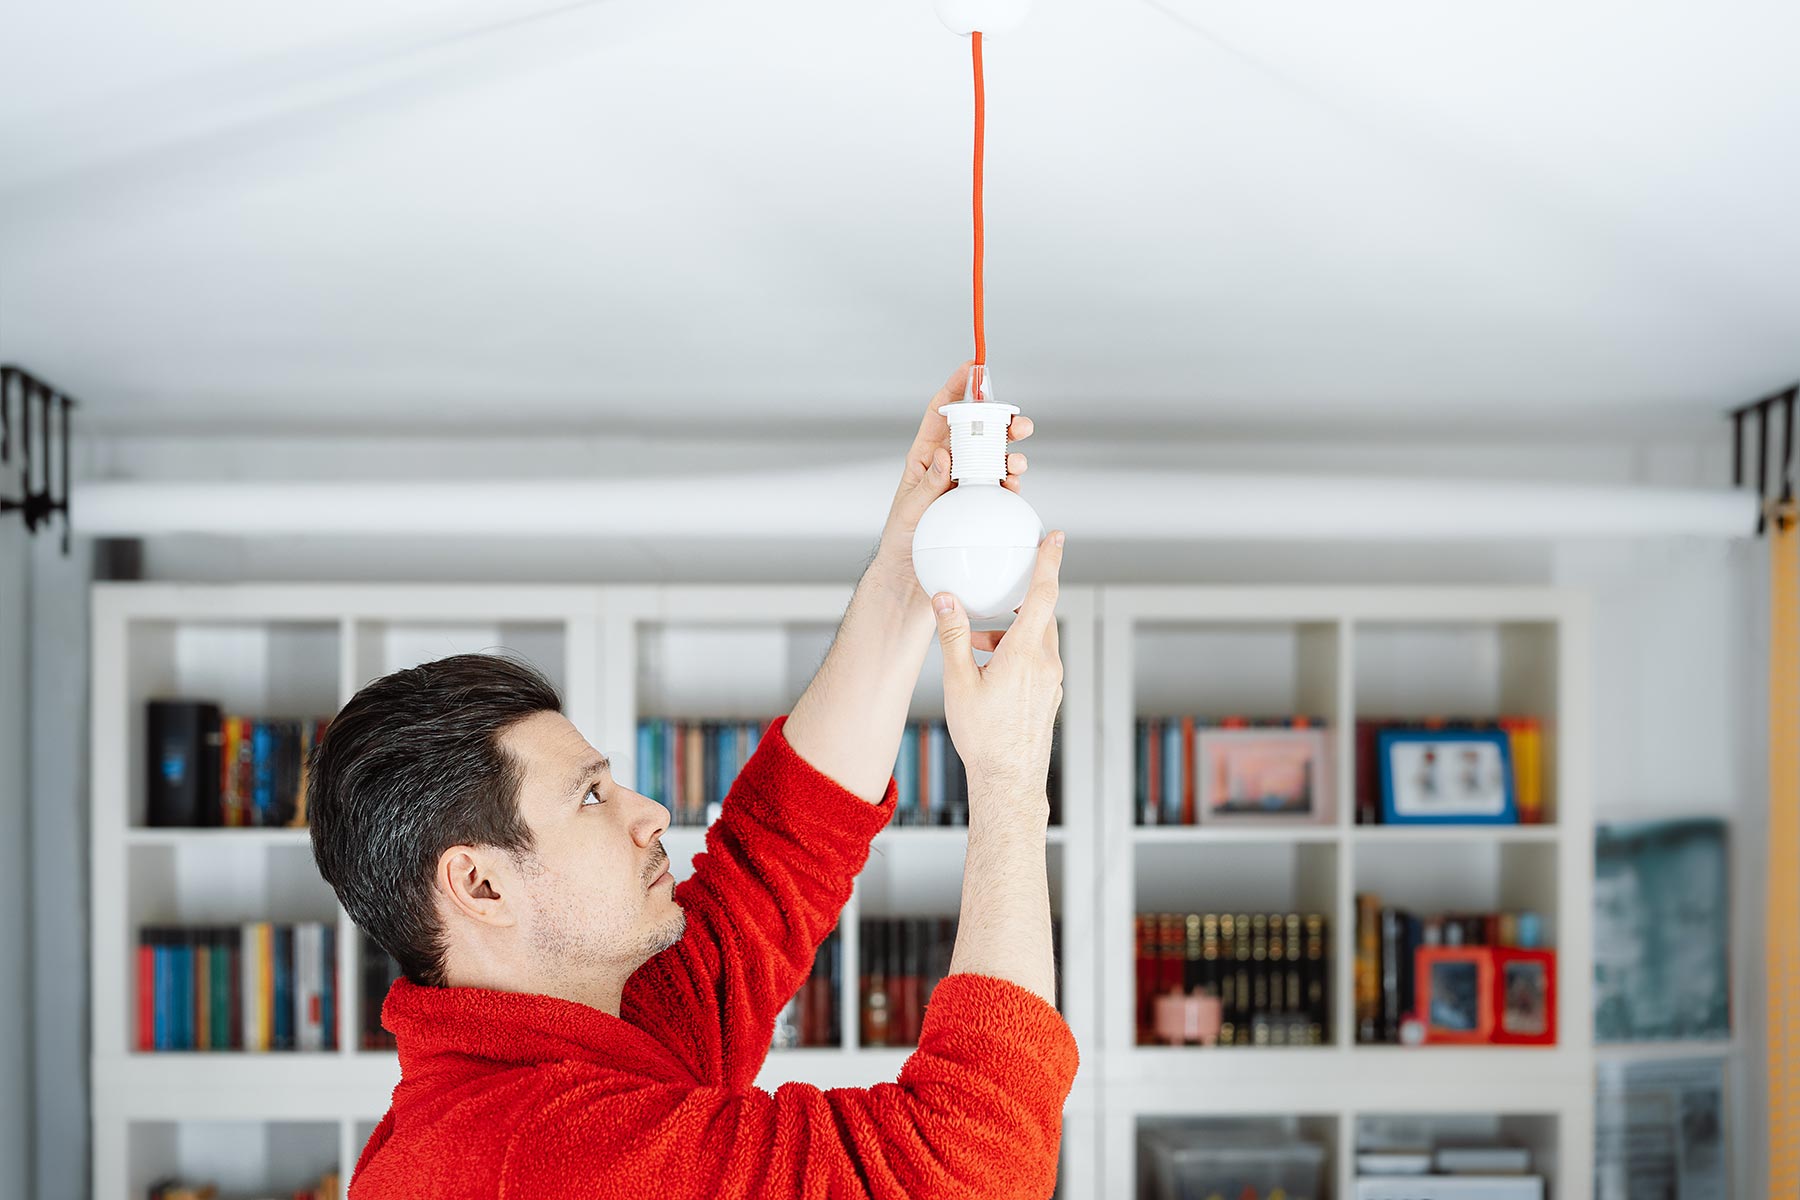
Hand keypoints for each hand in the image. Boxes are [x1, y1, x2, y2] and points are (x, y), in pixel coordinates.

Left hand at [874, 362, 1032, 602]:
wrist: (911, 577)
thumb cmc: (902, 541)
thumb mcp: (910, 510)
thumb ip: (929, 483)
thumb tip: (945, 455)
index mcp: (926, 456)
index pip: (942, 413)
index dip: (957, 388)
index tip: (974, 368)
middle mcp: (949, 465)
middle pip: (978, 432)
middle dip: (1001, 423)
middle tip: (1019, 425)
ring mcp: (967, 484)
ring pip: (994, 457)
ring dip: (1011, 454)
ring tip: (1018, 463)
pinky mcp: (980, 504)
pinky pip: (1001, 485)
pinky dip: (1011, 481)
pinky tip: (1015, 484)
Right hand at [930, 531, 1064, 810]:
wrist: (1008, 782)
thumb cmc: (983, 737)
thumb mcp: (959, 681)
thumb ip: (954, 635)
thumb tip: (946, 598)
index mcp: (1026, 653)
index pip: (1043, 594)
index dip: (1048, 561)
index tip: (1054, 537)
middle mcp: (1046, 663)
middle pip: (1039, 614)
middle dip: (1019, 597)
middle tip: (1002, 584)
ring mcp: (1051, 681)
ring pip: (1037, 638)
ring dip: (1011, 630)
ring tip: (977, 642)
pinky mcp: (1049, 695)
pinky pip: (1036, 659)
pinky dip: (1016, 651)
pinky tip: (989, 666)